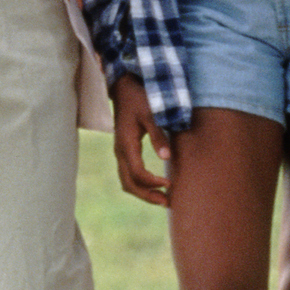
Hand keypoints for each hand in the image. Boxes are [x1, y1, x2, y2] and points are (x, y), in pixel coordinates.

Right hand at [112, 72, 171, 205]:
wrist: (124, 87)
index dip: (153, 182)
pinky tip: (154, 185)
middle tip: (167, 202)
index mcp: (126, 144)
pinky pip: (128, 174)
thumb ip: (158, 135)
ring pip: (126, 181)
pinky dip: (140, 184)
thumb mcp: (151, 113)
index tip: (170, 183)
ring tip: (163, 199)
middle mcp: (119, 151)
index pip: (137, 172)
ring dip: (143, 193)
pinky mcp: (123, 150)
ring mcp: (119, 152)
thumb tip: (167, 157)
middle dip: (147, 196)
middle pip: (129, 183)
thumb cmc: (140, 98)